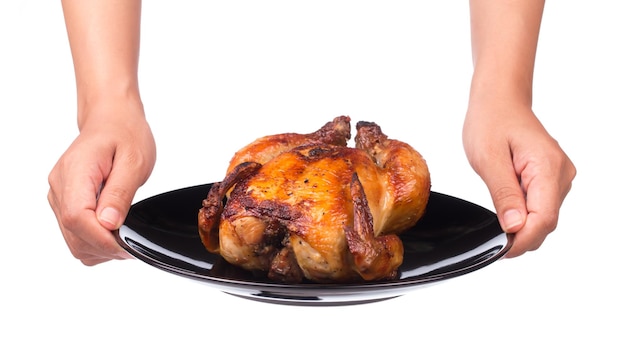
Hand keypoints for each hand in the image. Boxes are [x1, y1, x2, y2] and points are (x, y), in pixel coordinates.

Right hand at [48, 100, 155, 264]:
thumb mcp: (134, 160)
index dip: (102, 239)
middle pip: (73, 234)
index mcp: (75, 171)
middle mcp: (59, 185)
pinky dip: (94, 242)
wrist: (112, 120)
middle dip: (104, 247)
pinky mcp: (64, 203)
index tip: (127, 246)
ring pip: (72, 240)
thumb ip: (120, 193)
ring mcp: (59, 195)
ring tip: (125, 238)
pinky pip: (74, 235)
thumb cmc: (125, 134)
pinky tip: (113, 233)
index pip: (77, 217)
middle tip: (133, 245)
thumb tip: (108, 223)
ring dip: (99, 248)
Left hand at [463, 102, 575, 257]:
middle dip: (521, 237)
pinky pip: (541, 206)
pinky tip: (507, 209)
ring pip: (544, 217)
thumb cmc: (491, 122)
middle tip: (493, 242)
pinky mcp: (552, 179)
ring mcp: (559, 176)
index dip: (523, 240)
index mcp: (547, 167)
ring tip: (497, 220)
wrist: (499, 101)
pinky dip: (524, 214)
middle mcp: (561, 174)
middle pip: (546, 222)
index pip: (544, 219)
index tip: (500, 251)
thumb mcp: (488, 159)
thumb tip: (515, 227)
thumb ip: (504, 194)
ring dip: (523, 226)